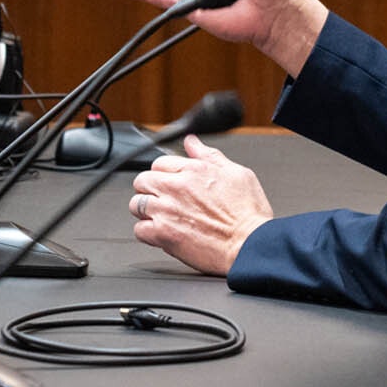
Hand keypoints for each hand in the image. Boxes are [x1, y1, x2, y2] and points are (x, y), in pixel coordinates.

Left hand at [127, 135, 272, 275]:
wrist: (250, 244)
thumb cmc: (248, 214)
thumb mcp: (236, 173)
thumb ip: (209, 155)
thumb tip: (192, 142)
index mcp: (193, 170)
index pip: (159, 163)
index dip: (163, 174)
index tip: (168, 183)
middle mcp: (176, 187)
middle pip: (142, 181)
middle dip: (149, 189)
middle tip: (162, 200)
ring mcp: (167, 211)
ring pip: (136, 204)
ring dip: (145, 211)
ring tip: (160, 217)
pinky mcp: (163, 234)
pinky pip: (139, 230)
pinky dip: (147, 233)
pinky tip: (160, 234)